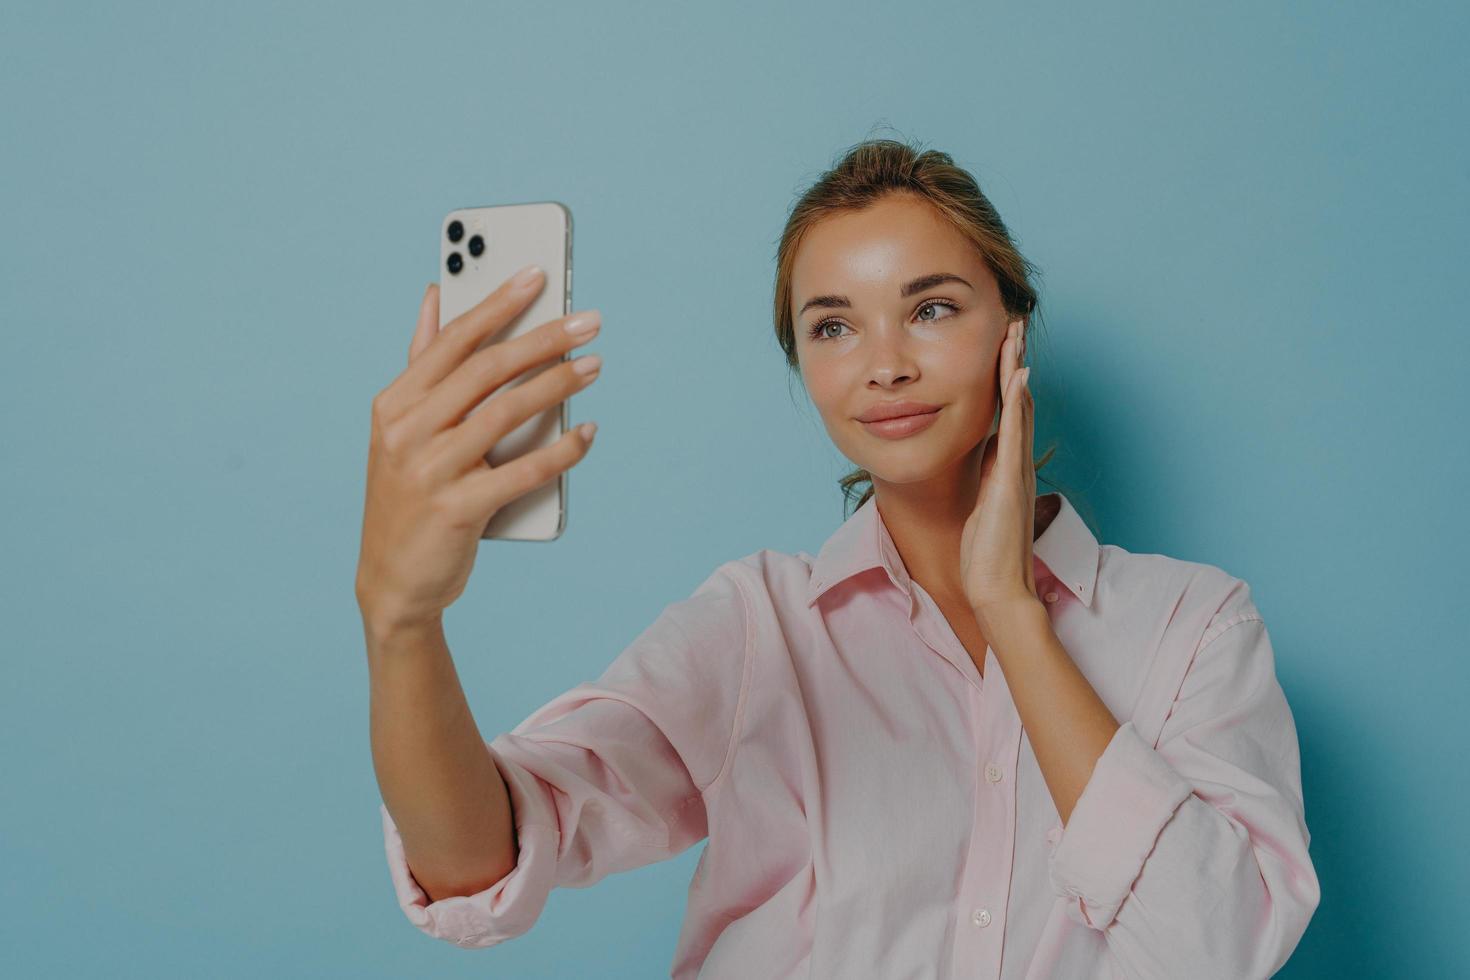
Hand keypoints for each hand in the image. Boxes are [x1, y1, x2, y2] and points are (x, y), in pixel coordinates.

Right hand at [354, 268, 602, 635]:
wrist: (394, 583)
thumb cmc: (409, 497)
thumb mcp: (400, 429)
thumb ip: (422, 362)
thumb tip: (435, 293)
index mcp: (394, 403)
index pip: (452, 340)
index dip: (497, 303)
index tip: (538, 274)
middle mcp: (406, 432)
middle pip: (486, 370)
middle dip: (543, 338)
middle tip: (589, 320)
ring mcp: (428, 471)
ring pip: (507, 413)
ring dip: (558, 385)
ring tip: (595, 366)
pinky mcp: (456, 509)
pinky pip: (522, 471)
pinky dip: (562, 450)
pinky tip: (588, 433)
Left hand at [960, 318, 1036, 620]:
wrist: (998, 587)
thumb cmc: (986, 554)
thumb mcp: (982, 505)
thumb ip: (986, 480)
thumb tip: (982, 459)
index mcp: (1008, 467)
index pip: (1009, 412)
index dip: (1006, 379)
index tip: (1003, 348)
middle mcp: (1018, 463)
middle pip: (1019, 401)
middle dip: (1015, 362)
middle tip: (1014, 325)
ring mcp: (1017, 470)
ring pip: (1020, 408)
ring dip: (1017, 369)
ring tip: (1016, 335)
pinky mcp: (1010, 480)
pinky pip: (1015, 433)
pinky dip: (1017, 403)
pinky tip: (1018, 376)